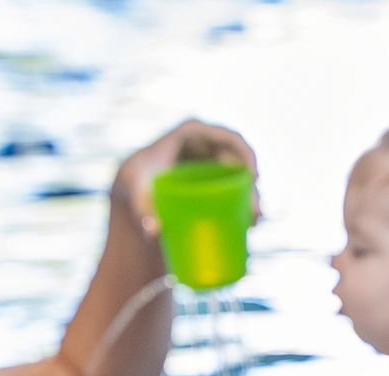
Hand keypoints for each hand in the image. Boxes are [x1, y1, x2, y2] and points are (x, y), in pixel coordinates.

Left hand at [114, 119, 259, 237]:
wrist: (133, 185)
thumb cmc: (137, 181)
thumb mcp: (138, 190)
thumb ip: (143, 208)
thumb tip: (153, 231)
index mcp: (193, 132)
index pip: (230, 137)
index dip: (248, 155)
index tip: (254, 179)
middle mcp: (206, 142)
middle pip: (239, 159)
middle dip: (252, 185)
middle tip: (255, 212)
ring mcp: (211, 158)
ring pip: (240, 176)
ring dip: (252, 196)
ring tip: (253, 222)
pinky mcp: (213, 175)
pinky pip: (235, 185)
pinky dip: (243, 201)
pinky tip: (249, 220)